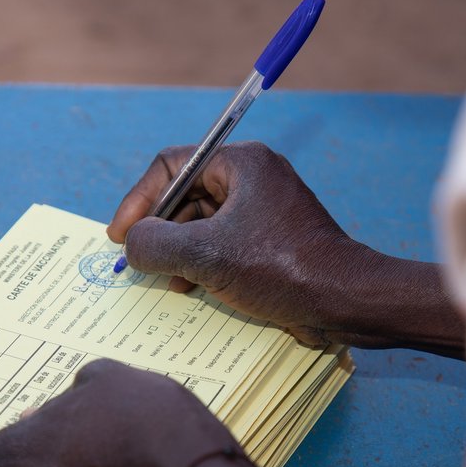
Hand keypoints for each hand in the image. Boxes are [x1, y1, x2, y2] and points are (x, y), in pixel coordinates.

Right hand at [108, 142, 372, 344]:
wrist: (345, 302)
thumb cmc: (281, 269)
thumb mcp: (206, 256)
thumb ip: (155, 244)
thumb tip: (132, 245)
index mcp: (242, 164)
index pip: (171, 166)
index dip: (139, 201)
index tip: (120, 236)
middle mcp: (253, 179)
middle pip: (185, 195)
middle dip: (159, 230)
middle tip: (139, 262)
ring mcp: (264, 211)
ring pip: (202, 224)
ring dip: (178, 252)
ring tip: (167, 281)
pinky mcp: (271, 241)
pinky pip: (223, 243)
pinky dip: (201, 263)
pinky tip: (191, 289)